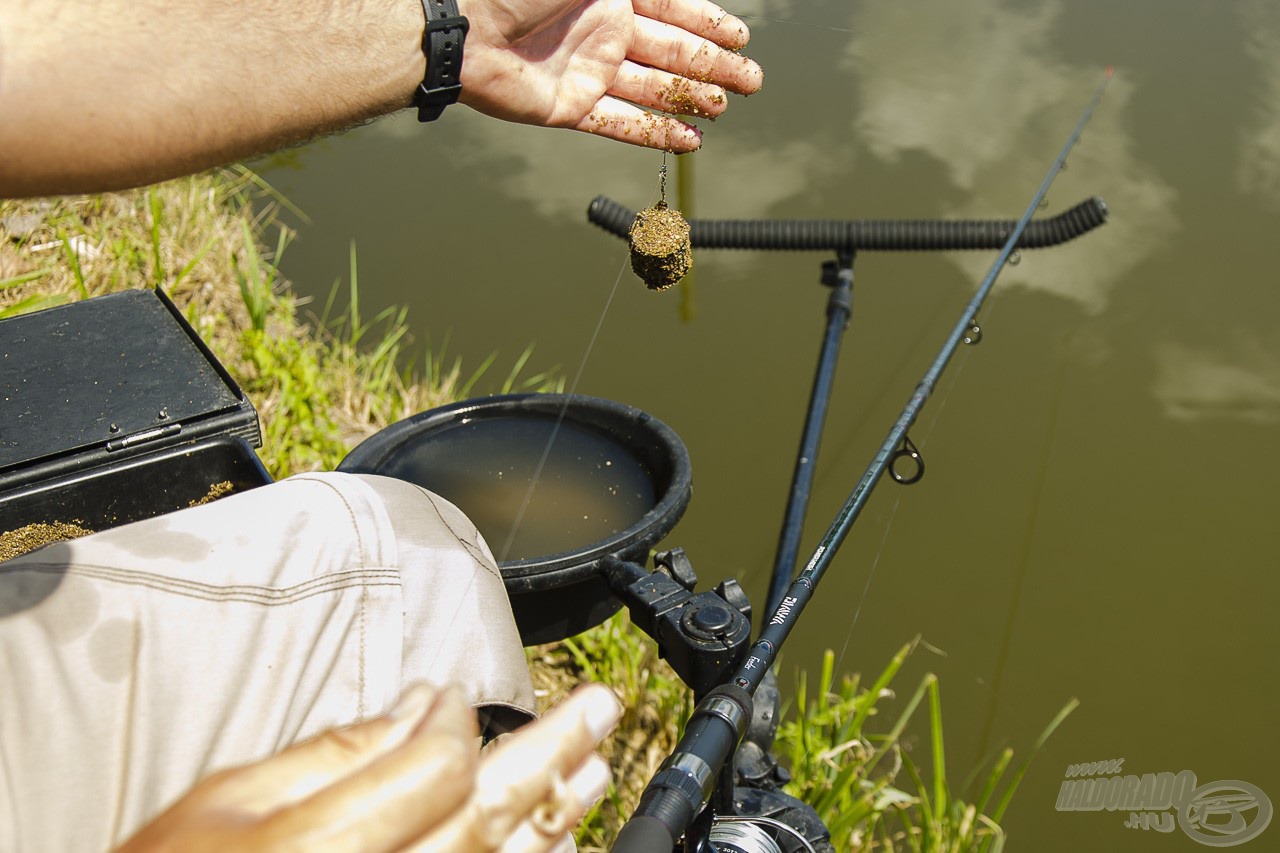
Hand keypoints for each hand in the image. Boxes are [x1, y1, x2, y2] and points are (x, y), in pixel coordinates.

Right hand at [116, 683, 621, 852]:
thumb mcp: (226, 803)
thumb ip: (332, 751)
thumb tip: (415, 704)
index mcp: (330, 844)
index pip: (437, 761)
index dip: (454, 716)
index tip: (452, 690)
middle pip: (492, 812)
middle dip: (553, 752)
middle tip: (600, 707)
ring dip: (558, 814)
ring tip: (595, 764)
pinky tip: (556, 840)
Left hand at [458, 0, 762, 150]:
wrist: (458, 25)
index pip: (673, 7)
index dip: (710, 21)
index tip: (742, 38)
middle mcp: (602, 28)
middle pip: (672, 49)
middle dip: (714, 65)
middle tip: (752, 82)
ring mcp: (587, 69)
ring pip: (653, 87)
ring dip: (691, 98)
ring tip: (725, 108)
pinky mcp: (568, 107)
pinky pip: (620, 123)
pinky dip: (655, 133)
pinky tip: (689, 140)